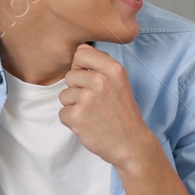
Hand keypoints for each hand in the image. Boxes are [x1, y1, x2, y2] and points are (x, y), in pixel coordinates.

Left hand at [59, 44, 158, 169]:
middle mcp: (100, 80)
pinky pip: (62, 113)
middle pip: (70, 76)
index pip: (81, 52)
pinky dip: (72, 121)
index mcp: (113, 69)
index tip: (91, 79)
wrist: (131, 144)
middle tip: (96, 103)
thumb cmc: (123, 114)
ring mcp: (87, 98)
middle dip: (77, 90)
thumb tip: (80, 49)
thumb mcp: (120, 83)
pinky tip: (88, 124)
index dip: (81, 66)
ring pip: (64, 95)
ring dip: (74, 106)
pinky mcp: (76, 115)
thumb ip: (101, 66)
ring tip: (93, 115)